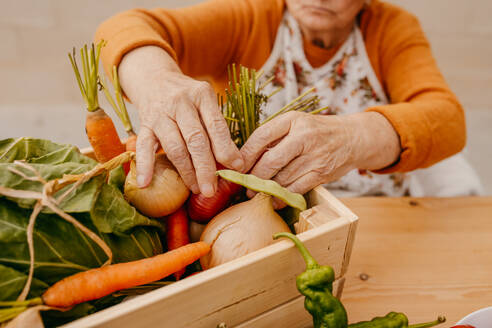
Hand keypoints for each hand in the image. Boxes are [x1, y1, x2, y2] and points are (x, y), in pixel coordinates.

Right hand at [118, 46, 243, 196]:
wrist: (155, 79)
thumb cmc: (188, 98)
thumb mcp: (205, 103)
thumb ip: (216, 129)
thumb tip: (233, 163)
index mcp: (202, 95)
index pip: (216, 126)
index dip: (226, 149)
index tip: (236, 168)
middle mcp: (181, 102)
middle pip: (196, 139)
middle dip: (206, 168)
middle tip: (212, 189)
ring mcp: (161, 113)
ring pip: (174, 146)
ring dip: (185, 172)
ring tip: (195, 189)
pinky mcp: (144, 124)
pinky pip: (144, 147)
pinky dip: (145, 166)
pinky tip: (145, 183)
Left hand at [240, 111, 399, 205]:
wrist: (352, 138)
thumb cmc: (316, 132)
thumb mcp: (295, 123)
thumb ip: (274, 136)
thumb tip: (243, 158)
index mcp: (292, 120)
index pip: (261, 137)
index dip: (245, 154)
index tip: (235, 166)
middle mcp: (304, 136)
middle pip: (269, 161)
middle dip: (254, 176)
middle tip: (245, 185)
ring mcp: (314, 156)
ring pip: (281, 178)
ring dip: (266, 189)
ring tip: (256, 193)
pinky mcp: (321, 173)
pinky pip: (295, 189)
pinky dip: (281, 197)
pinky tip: (273, 200)